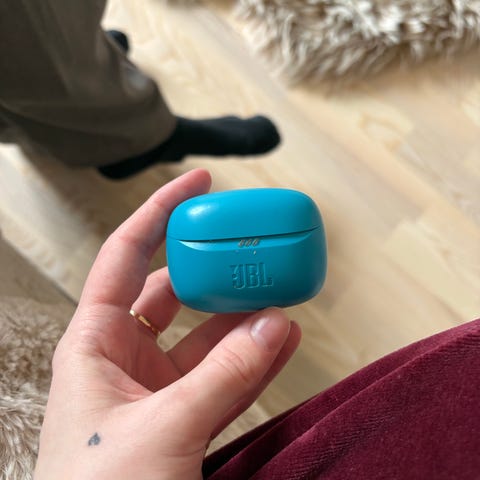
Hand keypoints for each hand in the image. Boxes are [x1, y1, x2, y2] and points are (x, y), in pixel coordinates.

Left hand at [34, 169, 300, 479]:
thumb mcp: (162, 428)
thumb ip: (223, 375)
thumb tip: (274, 323)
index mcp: (95, 342)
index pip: (128, 254)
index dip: (160, 211)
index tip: (197, 182)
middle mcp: (124, 356)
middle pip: (175, 290)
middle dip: (214, 268)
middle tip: (251, 248)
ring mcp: (156, 387)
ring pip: (206, 335)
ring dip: (243, 315)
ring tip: (280, 291)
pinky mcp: (183, 416)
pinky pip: (223, 374)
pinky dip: (253, 357)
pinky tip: (282, 337)